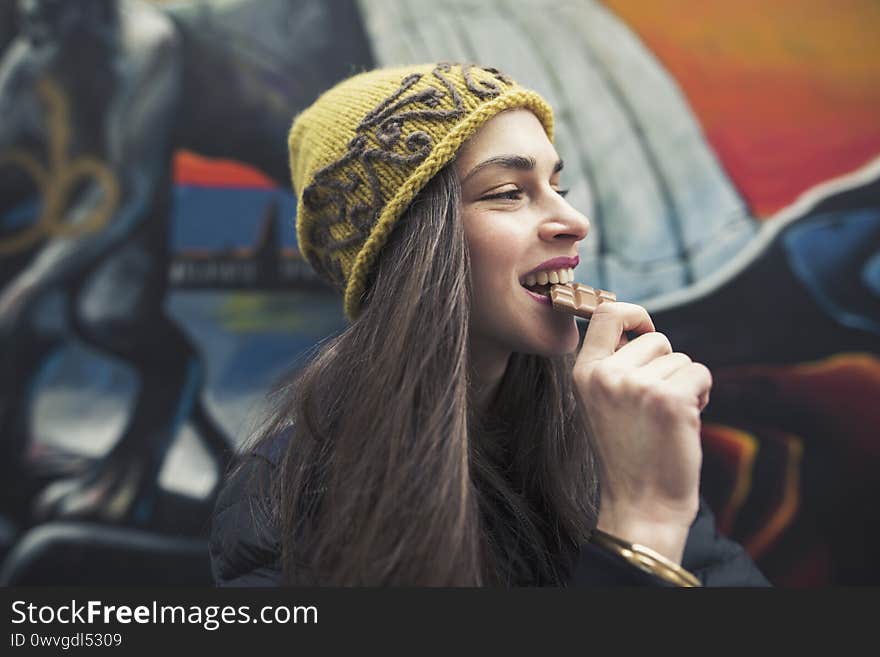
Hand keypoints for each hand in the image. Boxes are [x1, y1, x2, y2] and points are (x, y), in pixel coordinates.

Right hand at [574, 302, 711, 562]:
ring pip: (681, 359)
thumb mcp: (603, 403)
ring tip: (667, 419)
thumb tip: (643, 329)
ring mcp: (637, 386)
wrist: (641, 504)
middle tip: (657, 402)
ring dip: (684, 384)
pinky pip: (700, 374)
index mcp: (584, 373)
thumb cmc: (629, 453)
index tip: (646, 331)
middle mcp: (606, 375)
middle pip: (655, 338)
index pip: (606, 313)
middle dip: (666, 364)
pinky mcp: (670, 400)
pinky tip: (684, 423)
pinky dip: (702, 395)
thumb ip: (615, 365)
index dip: (634, 314)